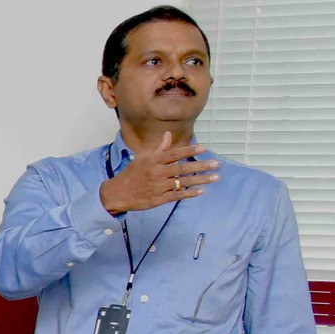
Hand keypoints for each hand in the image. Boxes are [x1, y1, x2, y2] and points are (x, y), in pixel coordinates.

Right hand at [98, 131, 219, 214]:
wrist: (117, 193)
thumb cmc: (131, 174)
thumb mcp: (142, 158)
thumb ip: (159, 148)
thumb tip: (168, 135)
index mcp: (154, 161)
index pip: (175, 154)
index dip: (189, 151)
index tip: (203, 149)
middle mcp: (157, 172)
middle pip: (183, 168)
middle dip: (201, 166)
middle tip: (217, 164)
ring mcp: (159, 186)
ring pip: (183, 182)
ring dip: (201, 180)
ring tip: (215, 177)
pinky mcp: (159, 198)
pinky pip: (177, 195)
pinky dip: (190, 193)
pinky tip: (201, 191)